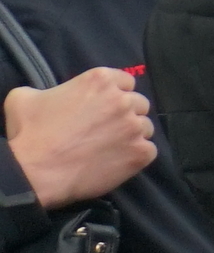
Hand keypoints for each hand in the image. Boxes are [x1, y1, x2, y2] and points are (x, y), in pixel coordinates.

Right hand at [1, 68, 155, 207]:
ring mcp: (134, 127)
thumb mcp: (24, 98)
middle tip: (106, 129)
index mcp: (100, 80)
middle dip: (126, 114)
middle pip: (138, 104)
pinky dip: (136, 155)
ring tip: (111, 147)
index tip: (104, 108)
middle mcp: (123, 100)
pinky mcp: (141, 152)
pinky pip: (149, 150)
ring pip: (145, 127)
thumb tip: (49, 96)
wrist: (35, 172)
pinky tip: (118, 160)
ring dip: (132, 134)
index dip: (116, 95)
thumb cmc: (29, 134)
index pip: (125, 82)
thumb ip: (44, 90)